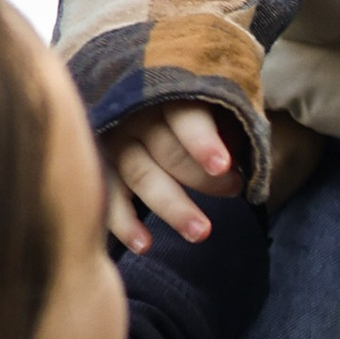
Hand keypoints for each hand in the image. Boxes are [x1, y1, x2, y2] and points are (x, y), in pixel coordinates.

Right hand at [105, 103, 242, 254]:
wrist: (128, 95)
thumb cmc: (185, 105)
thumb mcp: (207, 99)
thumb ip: (224, 120)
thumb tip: (241, 155)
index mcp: (166, 93)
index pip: (185, 117)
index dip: (202, 141)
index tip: (222, 165)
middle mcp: (135, 115)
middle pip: (167, 151)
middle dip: (202, 178)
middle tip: (234, 189)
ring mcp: (113, 142)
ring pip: (141, 177)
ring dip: (172, 208)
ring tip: (200, 233)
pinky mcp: (98, 168)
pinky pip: (110, 198)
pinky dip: (125, 224)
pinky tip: (145, 245)